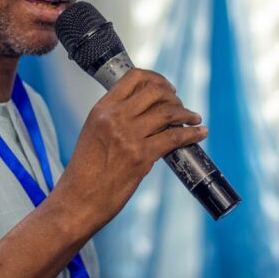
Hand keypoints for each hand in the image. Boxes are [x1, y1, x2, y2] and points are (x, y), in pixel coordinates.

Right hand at [49, 69, 206, 234]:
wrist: (78, 199)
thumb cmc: (85, 172)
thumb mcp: (93, 133)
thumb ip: (113, 118)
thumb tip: (143, 112)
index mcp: (102, 109)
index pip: (134, 78)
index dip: (156, 79)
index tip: (167, 87)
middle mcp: (115, 118)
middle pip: (155, 92)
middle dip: (173, 96)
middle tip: (180, 105)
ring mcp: (129, 136)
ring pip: (168, 112)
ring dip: (187, 113)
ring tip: (193, 117)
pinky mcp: (141, 156)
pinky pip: (175, 137)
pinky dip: (192, 133)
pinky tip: (200, 133)